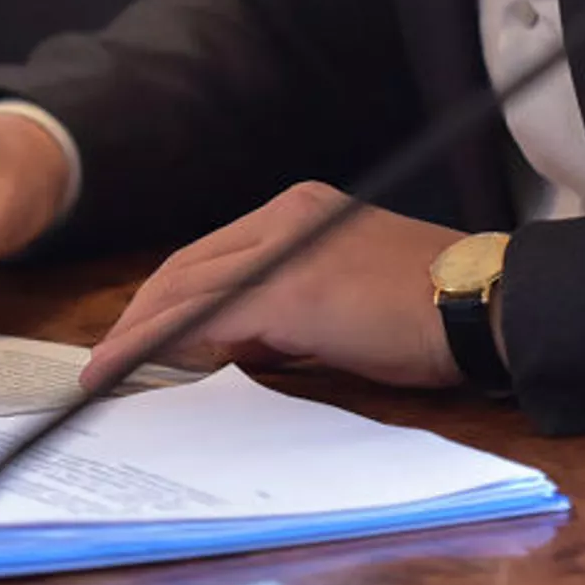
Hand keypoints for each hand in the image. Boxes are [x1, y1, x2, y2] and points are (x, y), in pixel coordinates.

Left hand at [82, 182, 464, 393]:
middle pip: (189, 264)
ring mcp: (284, 250)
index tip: (138, 336)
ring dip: (137, 331)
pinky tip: (126, 368)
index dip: (169, 297)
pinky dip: (153, 343)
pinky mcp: (286, 290)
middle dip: (141, 314)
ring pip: (185, 286)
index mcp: (302, 212)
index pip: (216, 253)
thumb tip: (237, 343)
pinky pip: (199, 317)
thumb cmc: (430, 311)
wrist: (482, 304)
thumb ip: (289, 312)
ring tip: (102, 371)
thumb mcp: (346, 301)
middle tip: (107, 360)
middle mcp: (286, 218)